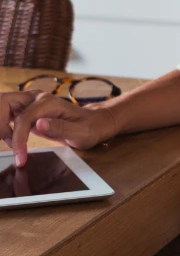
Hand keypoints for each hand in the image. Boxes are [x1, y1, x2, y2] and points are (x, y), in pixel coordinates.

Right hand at [0, 91, 117, 167]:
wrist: (94, 123)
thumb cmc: (89, 128)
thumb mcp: (80, 133)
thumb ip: (60, 128)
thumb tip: (39, 124)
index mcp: (48, 102)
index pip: (23, 118)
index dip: (18, 139)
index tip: (20, 157)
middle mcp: (36, 98)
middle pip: (5, 104)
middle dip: (1, 126)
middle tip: (10, 148)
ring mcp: (31, 103)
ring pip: (4, 108)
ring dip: (3, 127)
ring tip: (14, 148)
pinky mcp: (28, 111)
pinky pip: (9, 116)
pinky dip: (6, 129)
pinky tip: (15, 143)